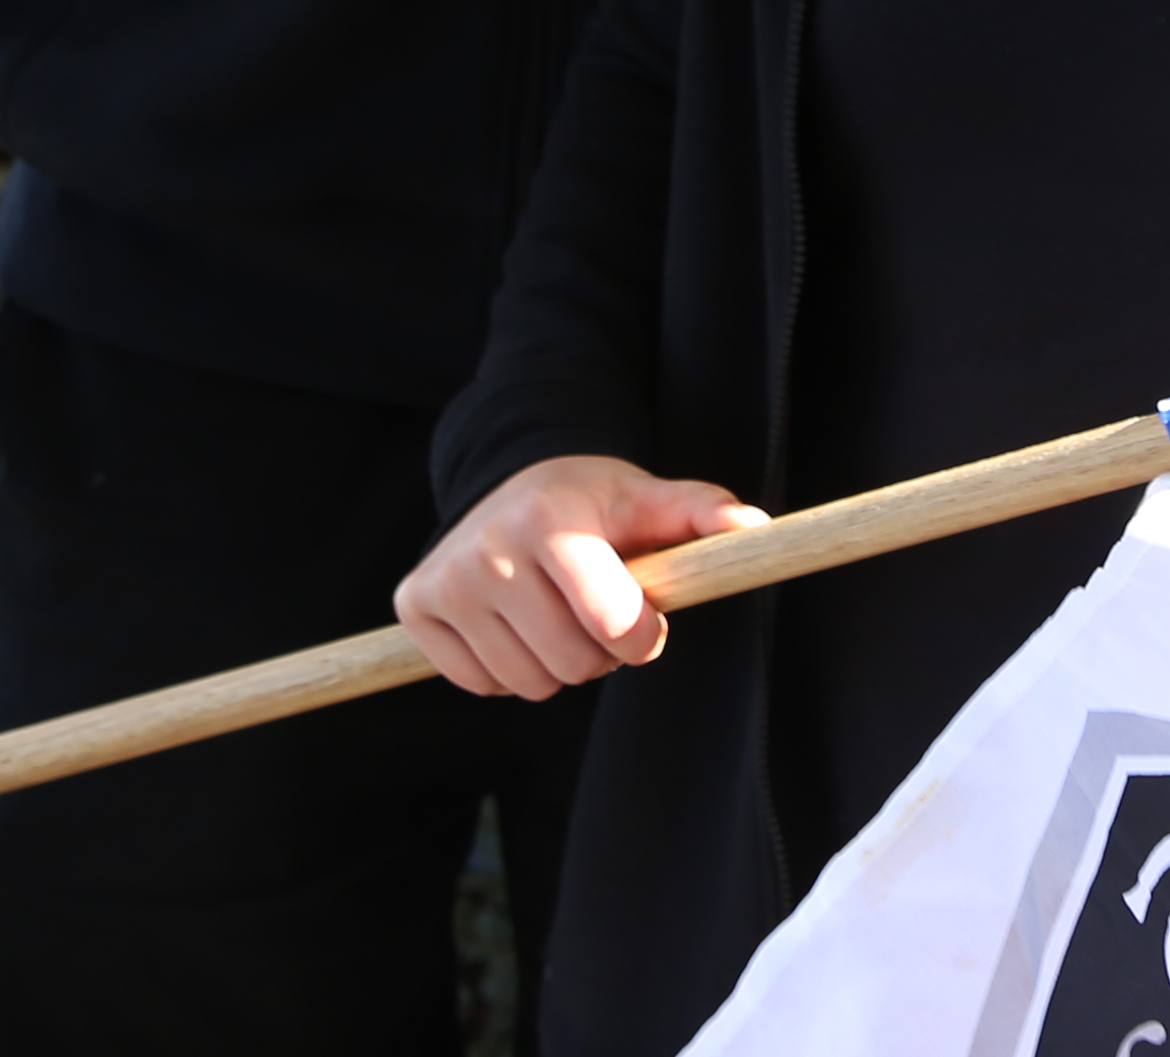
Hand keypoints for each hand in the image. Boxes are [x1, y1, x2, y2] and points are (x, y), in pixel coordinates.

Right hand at [395, 456, 765, 701]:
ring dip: (555, 665)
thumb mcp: (646, 500)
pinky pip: (481, 685)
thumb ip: (701, 513)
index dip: (640, 636)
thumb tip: (754, 527)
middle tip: (595, 613)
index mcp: (550, 521)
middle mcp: (487, 550)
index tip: (643, 620)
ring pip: (527, 683)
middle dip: (599, 652)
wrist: (508, 484)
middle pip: (571, 666)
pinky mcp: (414, 607)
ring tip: (556, 615)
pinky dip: (508, 669)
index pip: (610, 625)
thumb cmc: (591, 503)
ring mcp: (445, 581)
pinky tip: (515, 624)